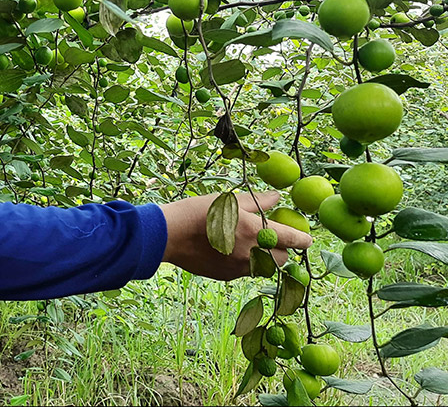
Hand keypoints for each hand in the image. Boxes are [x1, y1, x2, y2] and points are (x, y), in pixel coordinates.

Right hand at [160, 190, 313, 280]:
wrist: (168, 235)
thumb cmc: (198, 212)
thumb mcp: (229, 200)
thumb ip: (257, 202)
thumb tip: (277, 198)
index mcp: (257, 232)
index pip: (292, 240)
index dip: (303, 239)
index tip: (306, 238)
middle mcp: (252, 254)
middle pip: (281, 259)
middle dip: (281, 250)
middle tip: (271, 239)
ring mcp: (239, 268)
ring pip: (263, 268)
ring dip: (263, 258)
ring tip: (247, 244)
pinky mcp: (226, 276)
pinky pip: (244, 271)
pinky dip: (244, 263)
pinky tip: (228, 250)